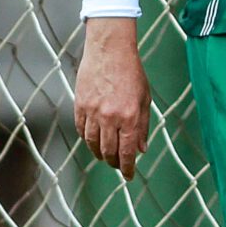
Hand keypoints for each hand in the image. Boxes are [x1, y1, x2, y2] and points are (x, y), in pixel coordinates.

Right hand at [74, 17, 152, 179]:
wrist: (109, 50)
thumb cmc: (131, 72)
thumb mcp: (144, 99)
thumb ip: (143, 126)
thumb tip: (141, 149)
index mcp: (130, 117)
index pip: (127, 152)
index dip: (128, 168)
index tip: (129, 176)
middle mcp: (110, 117)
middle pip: (108, 152)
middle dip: (114, 163)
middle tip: (118, 165)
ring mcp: (93, 112)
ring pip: (93, 144)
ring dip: (99, 153)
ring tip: (105, 154)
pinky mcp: (80, 105)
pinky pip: (82, 130)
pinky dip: (88, 138)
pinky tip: (93, 139)